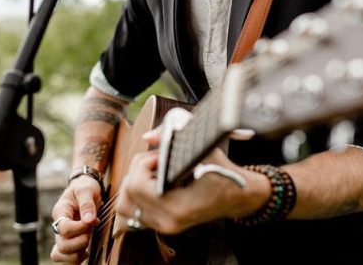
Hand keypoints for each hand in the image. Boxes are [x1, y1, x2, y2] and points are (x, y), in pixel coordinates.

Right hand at [49, 175, 101, 263]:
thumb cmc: (85, 187)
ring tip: (88, 242)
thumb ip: (87, 203)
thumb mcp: (87, 189)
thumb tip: (89, 220)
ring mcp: (63, 235)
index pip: (64, 228)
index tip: (93, 221)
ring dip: (77, 253)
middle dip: (80, 242)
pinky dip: (76, 259)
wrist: (84, 187)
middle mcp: (58, 226)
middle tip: (91, 231)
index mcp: (60, 212)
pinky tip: (86, 252)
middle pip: (62, 246)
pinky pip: (66, 258)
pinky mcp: (70, 241)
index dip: (79, 228)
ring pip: (60, 255)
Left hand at [114, 124, 263, 234]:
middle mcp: (168, 222)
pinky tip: (153, 183)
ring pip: (125, 205)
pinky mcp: (161, 225)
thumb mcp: (205, 151)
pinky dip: (136, 195)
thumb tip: (148, 136)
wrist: (237, 197)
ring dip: (133, 184)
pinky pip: (133, 212)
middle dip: (139, 169)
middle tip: (158, 160)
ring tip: (152, 172)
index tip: (162, 154)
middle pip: (128, 192)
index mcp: (178, 208)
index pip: (138, 185)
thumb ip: (175, 140)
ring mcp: (163, 226)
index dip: (145, 163)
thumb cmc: (223, 173)